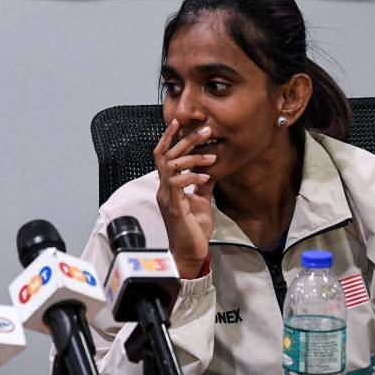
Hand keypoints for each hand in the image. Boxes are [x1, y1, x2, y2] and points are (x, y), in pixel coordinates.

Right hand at [154, 119, 215, 277]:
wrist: (190, 253)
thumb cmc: (193, 229)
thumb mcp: (201, 200)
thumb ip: (202, 183)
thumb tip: (212, 166)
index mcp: (167, 186)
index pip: (162, 155)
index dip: (168, 137)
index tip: (178, 121)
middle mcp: (163, 189)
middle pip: (166, 155)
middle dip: (185, 140)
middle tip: (204, 130)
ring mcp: (166, 197)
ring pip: (170, 166)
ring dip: (191, 157)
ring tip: (211, 156)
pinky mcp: (173, 208)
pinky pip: (177, 184)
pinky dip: (192, 177)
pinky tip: (206, 178)